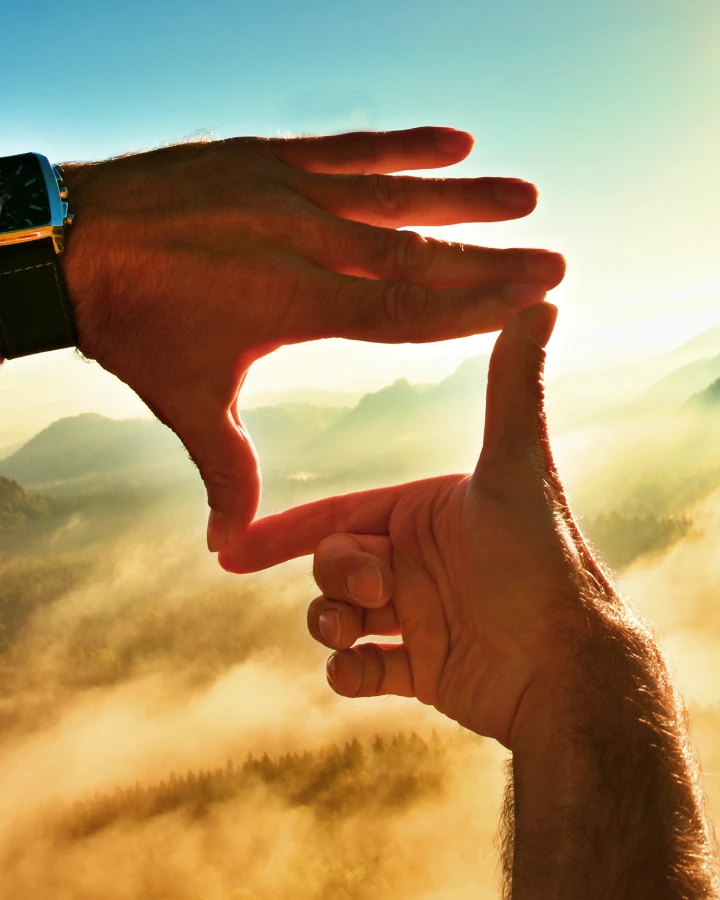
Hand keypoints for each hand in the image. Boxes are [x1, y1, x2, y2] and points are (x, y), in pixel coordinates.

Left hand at [60, 127, 564, 551]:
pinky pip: (348, 148)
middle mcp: (303, 241)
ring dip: (461, 195)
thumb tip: (229, 547)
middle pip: (413, 253)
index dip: (471, 306)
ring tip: (523, 193)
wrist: (73, 243)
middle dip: (488, 257)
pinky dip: (402, 147)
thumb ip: (226, 469)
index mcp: (294, 303)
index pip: (402, 310)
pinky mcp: (268, 157)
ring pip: (391, 194)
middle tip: (553, 251)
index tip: (530, 298)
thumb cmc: (132, 324)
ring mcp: (287, 191)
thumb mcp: (186, 400)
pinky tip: (452, 141)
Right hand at [221, 303, 614, 748]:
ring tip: (354, 631)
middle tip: (372, 588)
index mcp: (423, 515)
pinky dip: (348, 673)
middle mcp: (415, 562)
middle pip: (332, 565)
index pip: (338, 514)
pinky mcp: (420, 670)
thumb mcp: (517, 467)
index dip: (283, 532)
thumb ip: (512, 387)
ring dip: (330, 624)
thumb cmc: (541, 561)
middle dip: (337, 576)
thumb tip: (544, 299)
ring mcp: (414, 618)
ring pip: (335, 618)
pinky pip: (358, 672)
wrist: (569, 664)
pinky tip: (365, 670)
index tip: (233, 551)